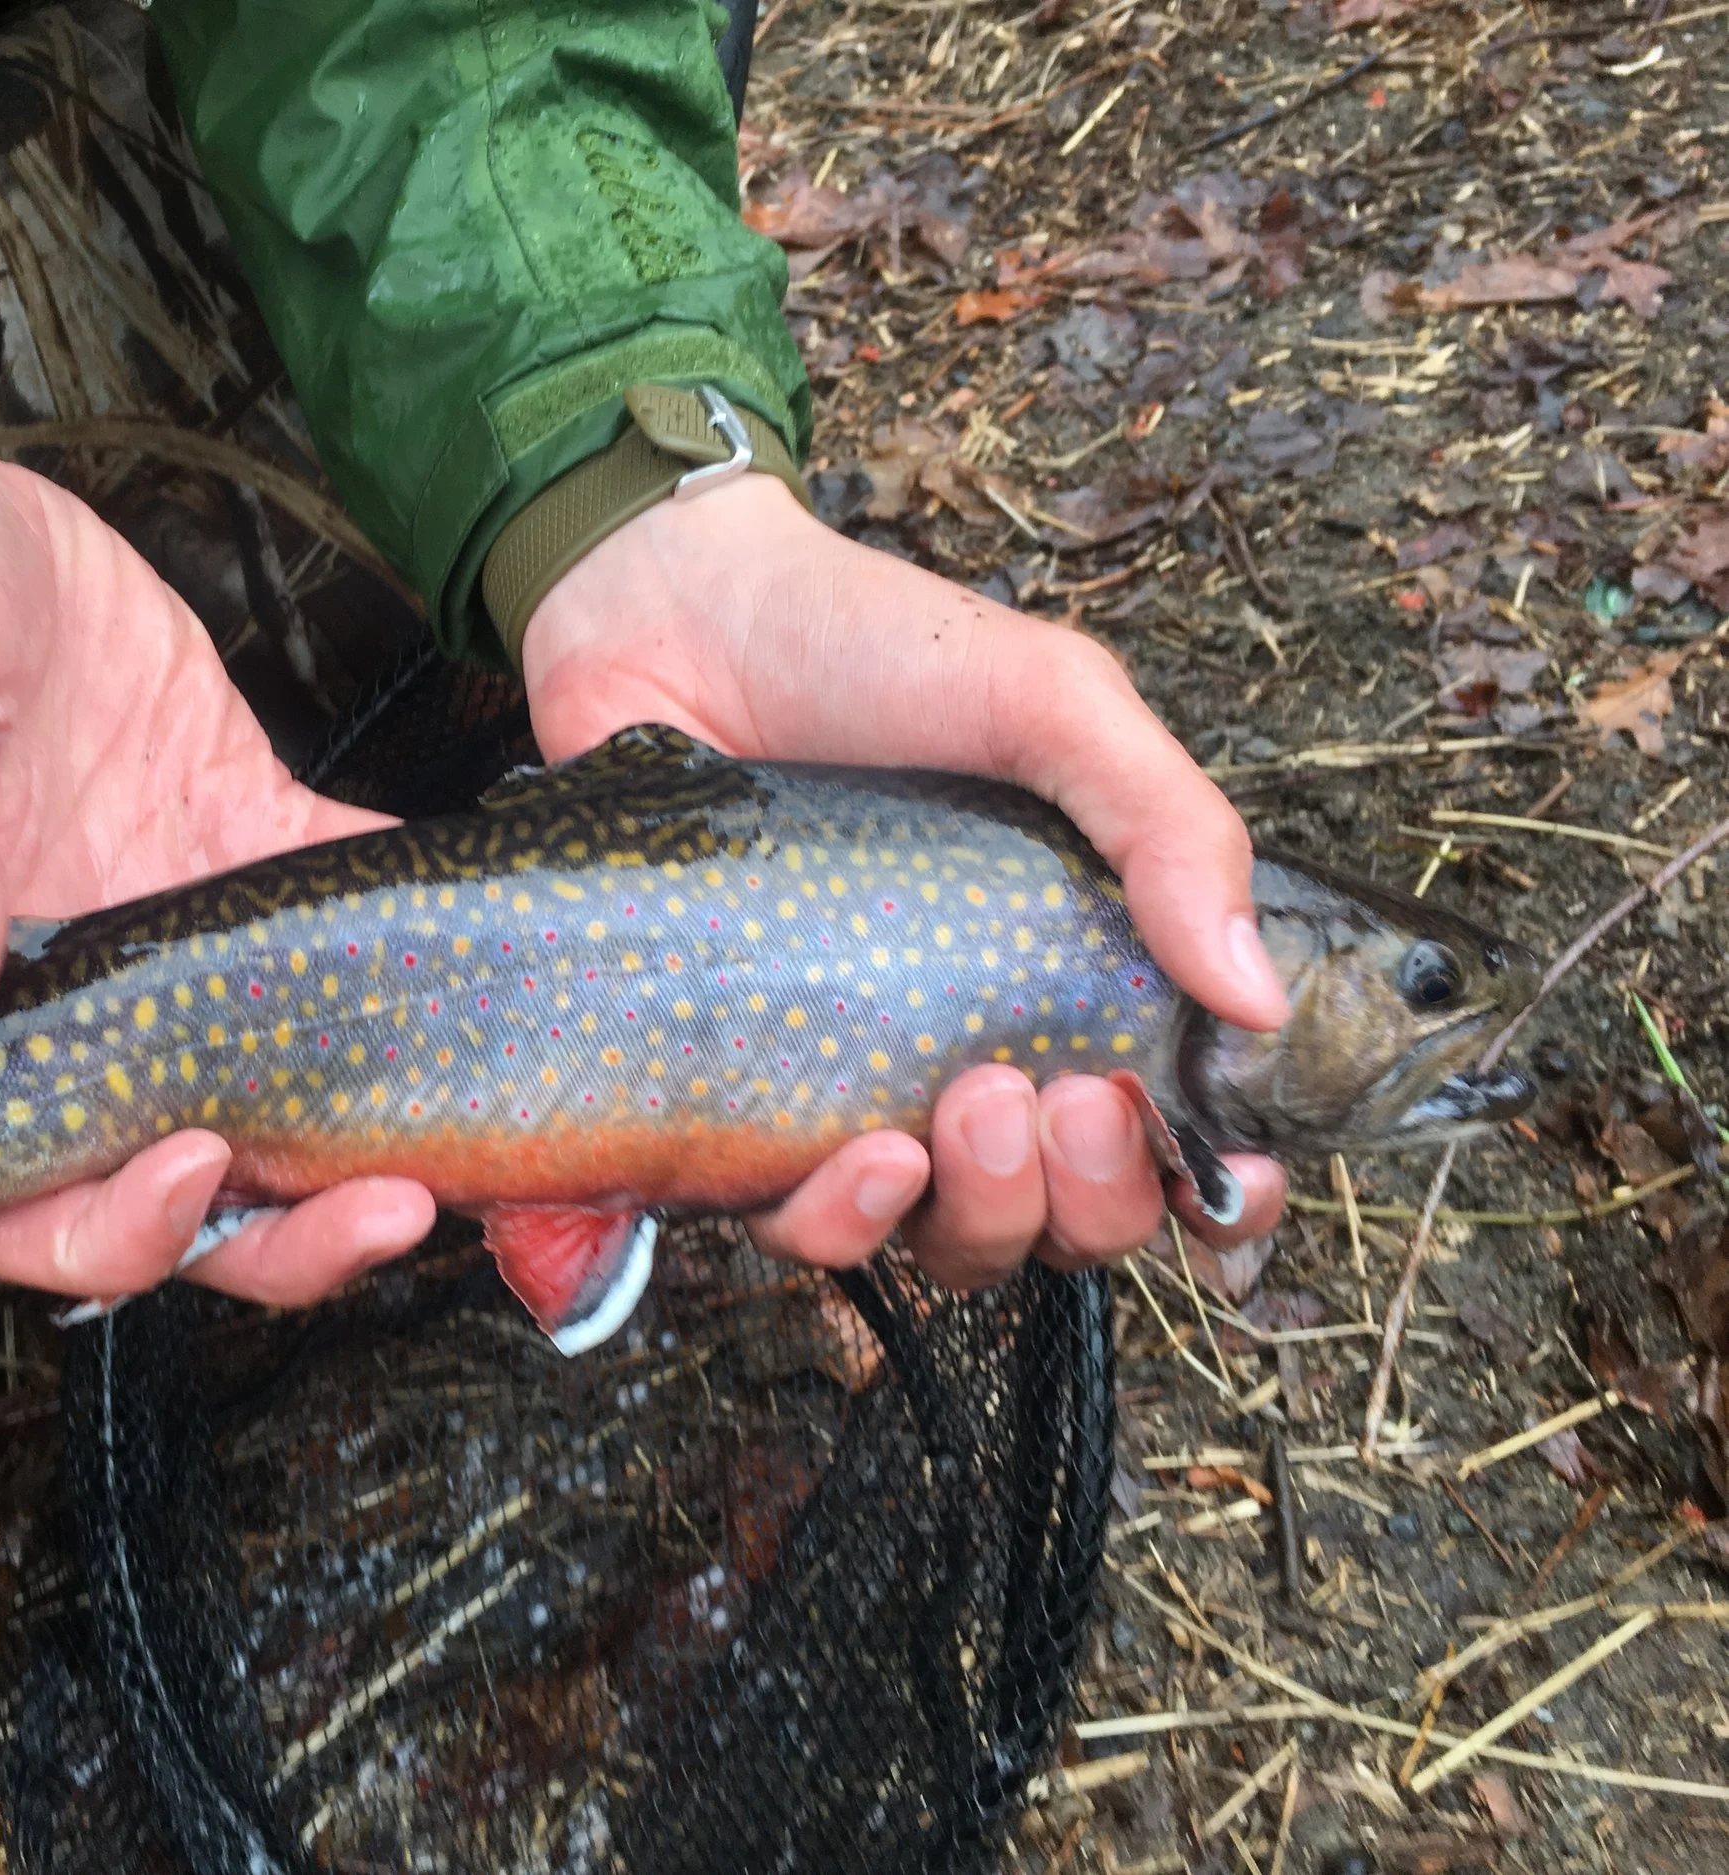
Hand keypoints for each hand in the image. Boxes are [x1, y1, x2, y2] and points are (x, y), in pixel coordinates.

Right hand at [0, 417, 434, 1306]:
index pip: (23, 1196)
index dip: (108, 1231)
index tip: (196, 1175)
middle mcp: (85, 1005)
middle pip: (181, 1190)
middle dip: (283, 1235)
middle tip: (392, 1206)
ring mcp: (178, 940)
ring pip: (278, 1101)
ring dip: (363, 1147)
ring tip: (463, 1144)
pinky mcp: (250, 850)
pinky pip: (347, 927)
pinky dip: (423, 953)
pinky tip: (495, 956)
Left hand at [520, 475, 1286, 1287]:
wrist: (678, 615)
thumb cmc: (874, 652)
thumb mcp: (1053, 704)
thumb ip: (1166, 827)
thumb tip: (1259, 996)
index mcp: (1075, 978)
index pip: (1176, 1139)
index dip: (1219, 1190)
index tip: (1232, 1173)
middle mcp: (972, 1053)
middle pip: (1068, 1220)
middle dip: (1093, 1198)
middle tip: (1068, 1095)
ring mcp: (851, 1083)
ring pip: (943, 1243)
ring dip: (982, 1213)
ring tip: (973, 1103)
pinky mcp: (732, 1099)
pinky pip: (793, 1222)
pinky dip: (839, 1222)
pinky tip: (862, 1152)